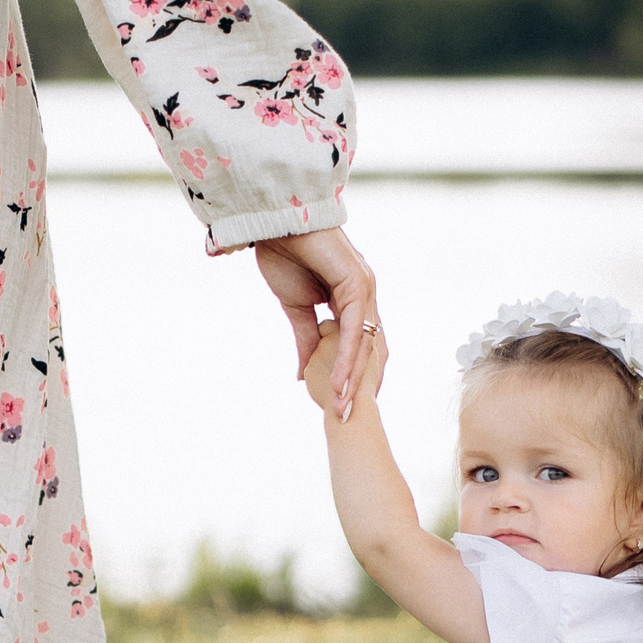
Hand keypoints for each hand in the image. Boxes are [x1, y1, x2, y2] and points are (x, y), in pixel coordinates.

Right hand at [254, 228, 379, 418]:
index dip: (352, 377)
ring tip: (341, 410)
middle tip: (346, 421)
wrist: (274, 221)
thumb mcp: (295, 308)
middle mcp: (365, 296)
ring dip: (352, 381)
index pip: (359, 347)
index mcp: (353, 300)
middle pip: (367, 351)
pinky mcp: (358, 285)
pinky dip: (346, 360)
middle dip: (356, 388)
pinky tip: (338, 383)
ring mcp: (365, 290)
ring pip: (363, 346)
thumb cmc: (284, 254)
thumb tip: (304, 374)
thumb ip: (306, 339)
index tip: (343, 406)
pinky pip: (354, 332)